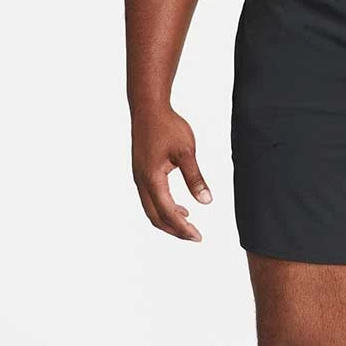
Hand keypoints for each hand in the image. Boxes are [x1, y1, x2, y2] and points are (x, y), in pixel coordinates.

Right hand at [130, 106, 211, 239]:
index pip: (168, 212)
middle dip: (175, 230)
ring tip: (189, 227)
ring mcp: (139, 177)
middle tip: (195, 237)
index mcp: (152, 178)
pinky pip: (150, 199)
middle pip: (156, 217)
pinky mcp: (141, 172)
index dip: (183, 228)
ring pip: (151, 209)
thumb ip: (195, 178)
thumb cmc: (167, 126)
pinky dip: (164, 209)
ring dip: (169, 221)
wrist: (148, 108)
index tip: (198, 237)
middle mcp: (141, 181)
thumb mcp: (186, 152)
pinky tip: (181, 209)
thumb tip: (206, 201)